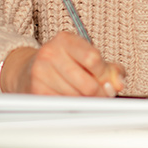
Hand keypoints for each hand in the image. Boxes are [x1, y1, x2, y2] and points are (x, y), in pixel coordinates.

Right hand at [0, 32, 125, 96]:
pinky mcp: (36, 91)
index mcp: (66, 40)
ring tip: (84, 95)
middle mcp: (51, 53)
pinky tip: (71, 99)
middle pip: (88, 84)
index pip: (93, 58)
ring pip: (77, 98)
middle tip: (101, 95)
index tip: (107, 81)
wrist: (28, 69)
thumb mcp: (86, 57)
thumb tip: (119, 83)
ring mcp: (41, 72)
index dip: (105, 74)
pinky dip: (72, 107)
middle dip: (100, 94)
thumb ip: (109, 68)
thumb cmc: (64, 63)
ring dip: (86, 102)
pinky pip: (64, 106)